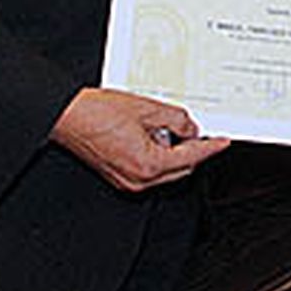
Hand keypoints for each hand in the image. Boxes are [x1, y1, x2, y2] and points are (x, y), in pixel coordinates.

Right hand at [50, 87, 227, 191]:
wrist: (68, 118)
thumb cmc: (98, 113)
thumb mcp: (147, 108)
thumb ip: (176, 119)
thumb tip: (190, 128)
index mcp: (149, 164)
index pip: (191, 157)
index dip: (210, 148)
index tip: (222, 141)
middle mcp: (139, 180)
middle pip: (181, 169)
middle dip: (192, 150)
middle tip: (197, 130)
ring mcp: (128, 181)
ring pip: (166, 171)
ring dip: (173, 152)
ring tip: (167, 126)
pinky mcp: (119, 177)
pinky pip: (150, 171)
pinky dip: (157, 155)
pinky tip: (152, 134)